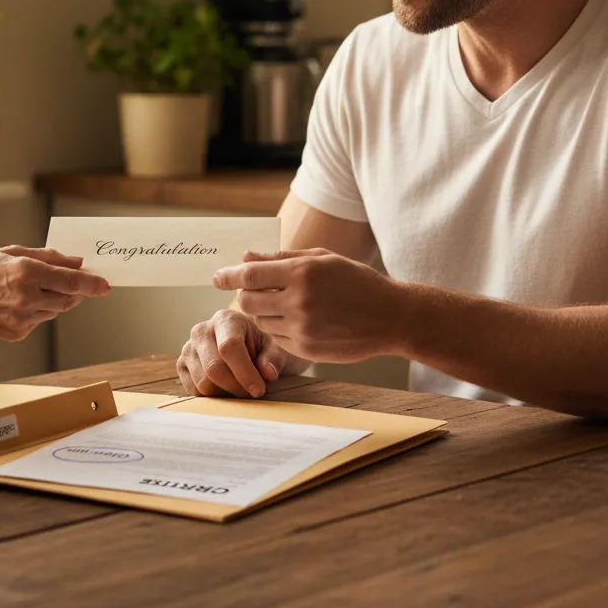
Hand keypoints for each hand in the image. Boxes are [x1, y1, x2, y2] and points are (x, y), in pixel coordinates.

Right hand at [0, 246, 109, 340]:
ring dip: (55, 299)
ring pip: (55, 310)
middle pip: (68, 299)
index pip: (70, 281)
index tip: (106, 284)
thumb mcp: (12, 251)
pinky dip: (39, 310)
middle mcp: (26, 298)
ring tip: (35, 287)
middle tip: (77, 282)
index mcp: (25, 272)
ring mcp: (21, 319)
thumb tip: (76, 262)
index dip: (91, 283)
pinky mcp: (17, 334)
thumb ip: (48, 257)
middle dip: (76, 291)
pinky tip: (20, 301)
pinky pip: (40, 320)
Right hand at [177, 308, 289, 398]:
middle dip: (235, 387)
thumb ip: (273, 358)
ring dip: (224, 393)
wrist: (239, 341)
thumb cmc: (257, 345)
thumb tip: (267, 373)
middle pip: (213, 368)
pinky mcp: (181, 364)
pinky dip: (211, 396)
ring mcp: (188, 347)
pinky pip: (194, 390)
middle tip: (251, 392)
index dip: (244, 373)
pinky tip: (223, 386)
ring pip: (203, 383)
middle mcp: (202, 330)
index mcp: (226, 320)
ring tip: (238, 385)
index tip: (258, 390)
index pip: (229, 347)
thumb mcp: (273, 347)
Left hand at [215, 248, 406, 362]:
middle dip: (246, 295)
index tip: (217, 277)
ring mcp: (303, 329)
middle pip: (248, 302)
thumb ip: (280, 259)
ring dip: (264, 313)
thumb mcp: (321, 258)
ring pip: (261, 322)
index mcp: (302, 273)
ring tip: (286, 304)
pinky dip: (279, 329)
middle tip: (257, 291)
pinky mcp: (307, 349)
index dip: (229, 276)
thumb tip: (245, 257)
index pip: (250, 275)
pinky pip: (277, 339)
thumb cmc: (355, 281)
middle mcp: (299, 301)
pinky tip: (300, 321)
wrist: (391, 317)